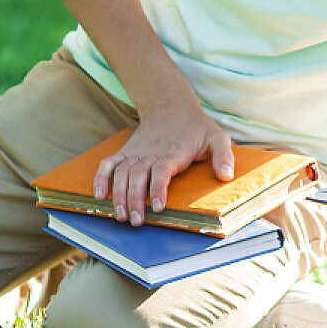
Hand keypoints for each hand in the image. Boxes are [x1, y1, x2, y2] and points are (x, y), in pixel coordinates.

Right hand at [94, 100, 234, 225]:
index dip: (158, 189)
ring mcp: (135, 153)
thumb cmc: (196, 127)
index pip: (161, 171)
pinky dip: (101, 178)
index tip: (158, 207)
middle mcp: (150, 153)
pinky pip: (108, 164)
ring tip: (120, 216)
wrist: (171, 105)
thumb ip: (223, 156)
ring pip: (121, 173)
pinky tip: (99, 195)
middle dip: (134, 200)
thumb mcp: (217, 138)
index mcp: (173, 153)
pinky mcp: (125, 152)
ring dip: (118, 195)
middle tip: (136, 222)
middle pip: (137, 177)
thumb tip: (226, 176)